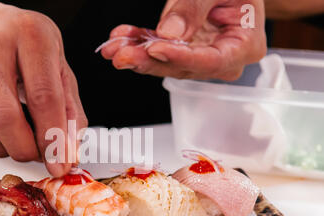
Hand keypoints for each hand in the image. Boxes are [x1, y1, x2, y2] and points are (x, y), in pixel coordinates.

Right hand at [0, 0, 86, 176]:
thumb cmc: (20, 45)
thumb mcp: (56, 65)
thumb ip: (69, 111)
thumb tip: (67, 156)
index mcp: (29, 35)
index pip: (43, 97)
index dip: (53, 139)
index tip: (59, 165)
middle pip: (4, 118)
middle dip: (24, 150)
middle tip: (35, 153)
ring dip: (2, 150)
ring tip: (15, 141)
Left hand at [100, 0, 266, 80]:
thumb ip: (195, 6)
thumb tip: (171, 33)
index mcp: (245, 45)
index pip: (212, 61)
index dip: (180, 58)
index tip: (155, 49)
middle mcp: (224, 58)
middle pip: (183, 67)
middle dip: (148, 60)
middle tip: (121, 54)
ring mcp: (202, 57)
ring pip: (166, 63)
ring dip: (137, 53)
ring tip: (114, 46)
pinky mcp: (185, 51)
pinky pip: (159, 51)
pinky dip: (138, 43)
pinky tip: (121, 38)